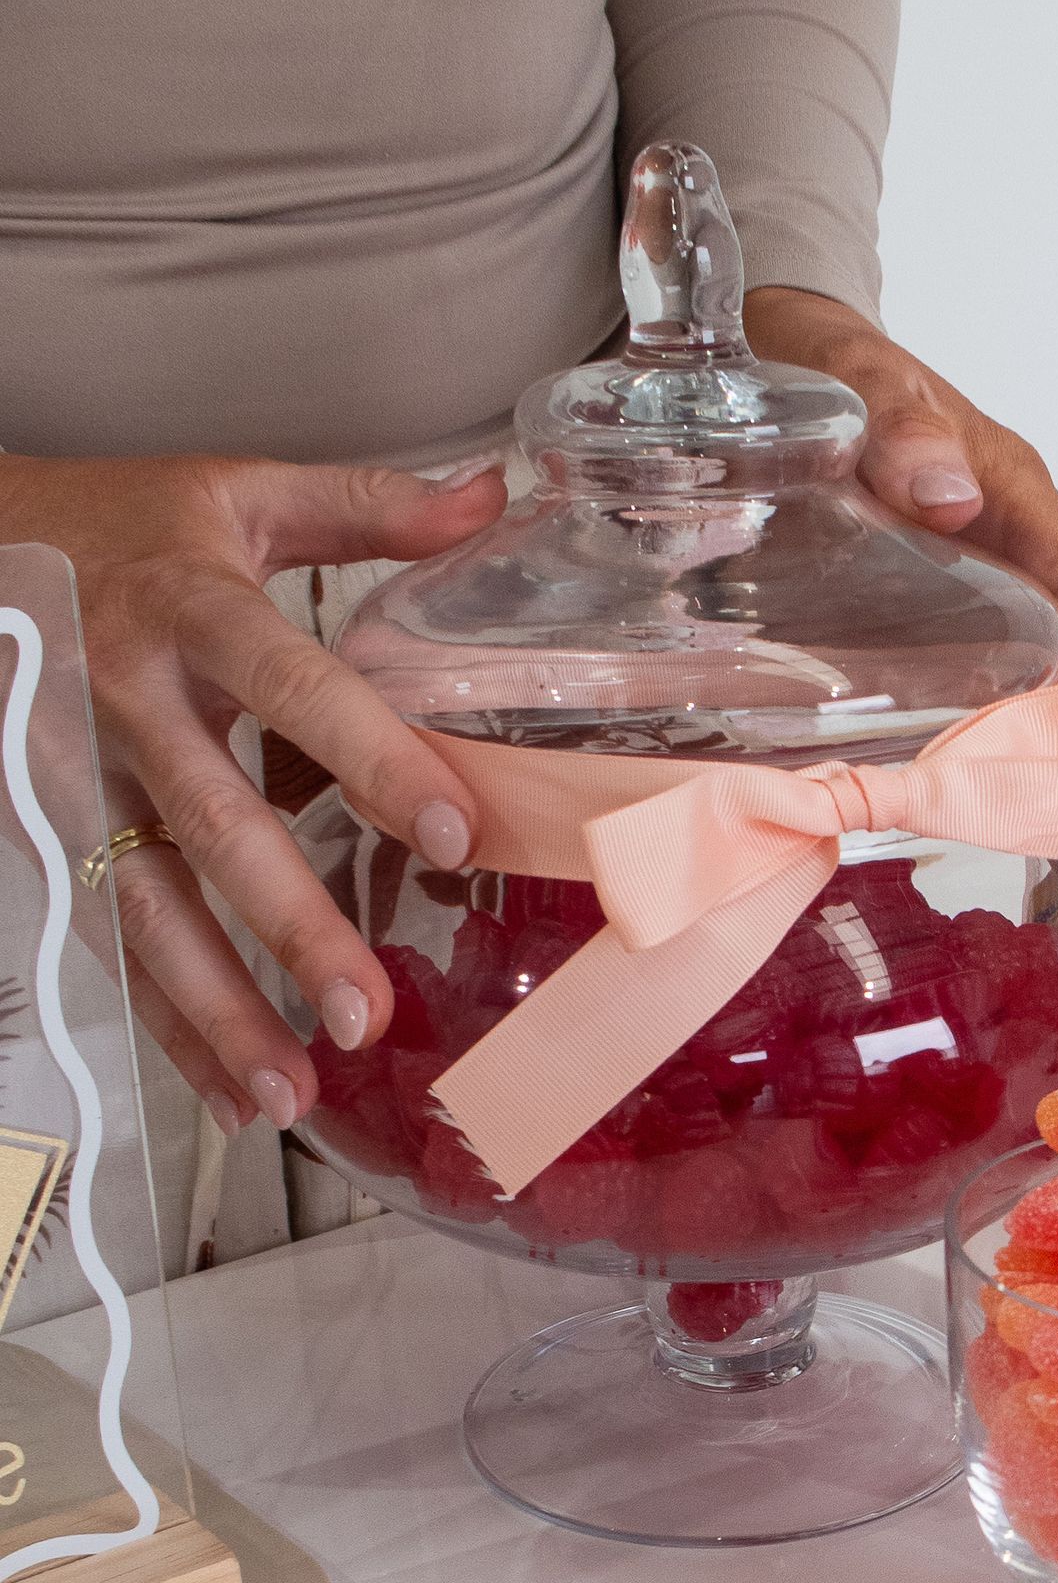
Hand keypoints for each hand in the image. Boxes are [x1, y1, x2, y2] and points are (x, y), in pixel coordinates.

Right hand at [0, 452, 507, 1129]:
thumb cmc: (114, 523)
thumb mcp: (232, 491)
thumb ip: (365, 505)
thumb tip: (487, 494)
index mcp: (190, 609)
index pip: (294, 687)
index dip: (373, 758)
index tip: (452, 831)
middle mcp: (125, 699)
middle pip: (211, 825)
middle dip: (288, 926)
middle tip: (365, 1011)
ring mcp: (71, 774)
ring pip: (143, 905)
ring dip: (216, 1009)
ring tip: (292, 1091)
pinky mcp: (40, 827)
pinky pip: (107, 935)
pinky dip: (165, 1022)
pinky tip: (227, 1091)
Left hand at [742, 289, 1057, 789]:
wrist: (795, 350)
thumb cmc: (834, 367)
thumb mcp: (858, 381)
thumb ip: (898, 426)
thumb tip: (949, 498)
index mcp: (1014, 492)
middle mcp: (1021, 543)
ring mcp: (997, 580)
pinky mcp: (963, 608)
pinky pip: (1016, 677)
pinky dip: (1027, 744)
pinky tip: (1022, 804)